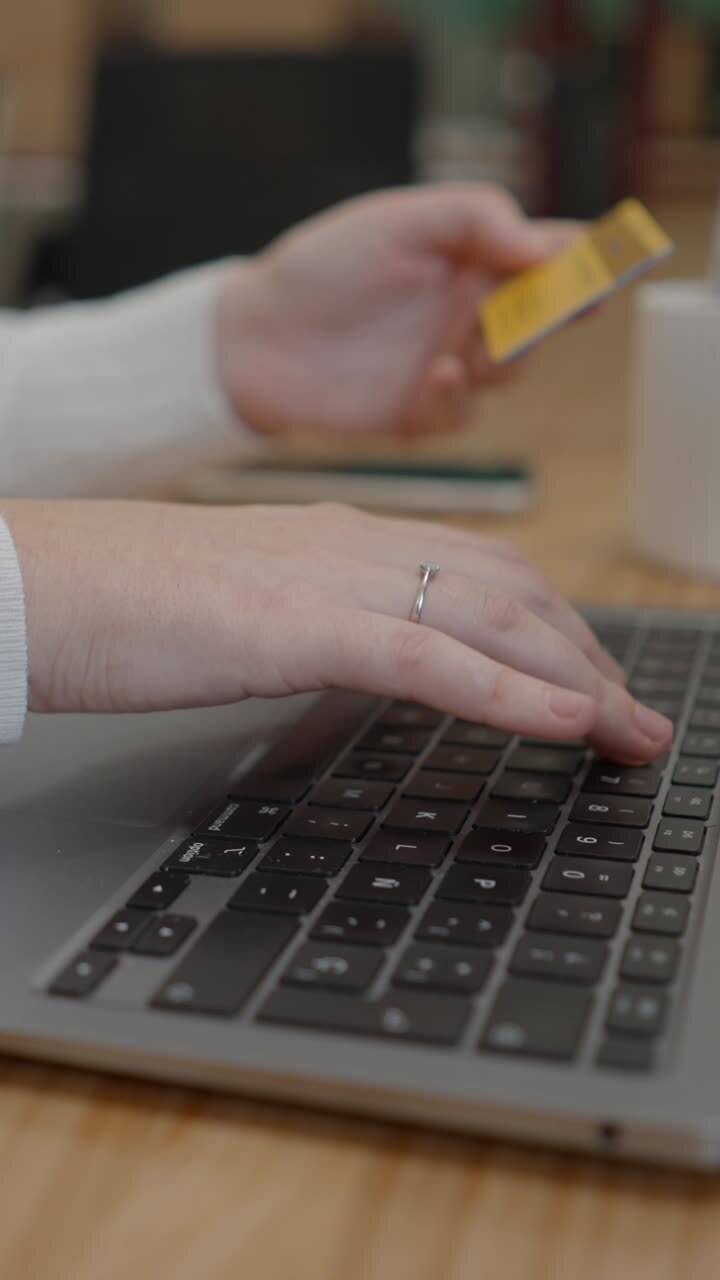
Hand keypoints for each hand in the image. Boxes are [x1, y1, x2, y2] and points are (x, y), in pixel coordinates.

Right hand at [6, 500, 670, 760]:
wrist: (34, 582)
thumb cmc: (120, 601)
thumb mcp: (243, 609)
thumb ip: (313, 622)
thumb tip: (362, 660)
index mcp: (338, 540)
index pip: (480, 567)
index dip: (555, 622)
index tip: (594, 676)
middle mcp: (350, 546)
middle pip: (510, 589)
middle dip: (589, 655)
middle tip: (637, 718)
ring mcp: (327, 579)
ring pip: (491, 618)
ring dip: (577, 678)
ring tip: (630, 734)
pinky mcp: (297, 624)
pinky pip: (431, 658)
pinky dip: (510, 691)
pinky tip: (566, 723)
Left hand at [217, 185, 574, 437]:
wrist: (251, 340)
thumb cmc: (319, 268)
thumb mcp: (396, 220)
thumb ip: (475, 218)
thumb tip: (546, 247)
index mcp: (471, 255)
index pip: (547, 255)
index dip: (584, 261)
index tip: (603, 267)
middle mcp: (468, 310)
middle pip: (544, 317)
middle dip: (549, 315)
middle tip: (541, 310)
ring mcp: (448, 362)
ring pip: (513, 369)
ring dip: (504, 357)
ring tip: (470, 345)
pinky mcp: (420, 412)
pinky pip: (463, 413)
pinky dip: (457, 396)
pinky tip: (437, 375)